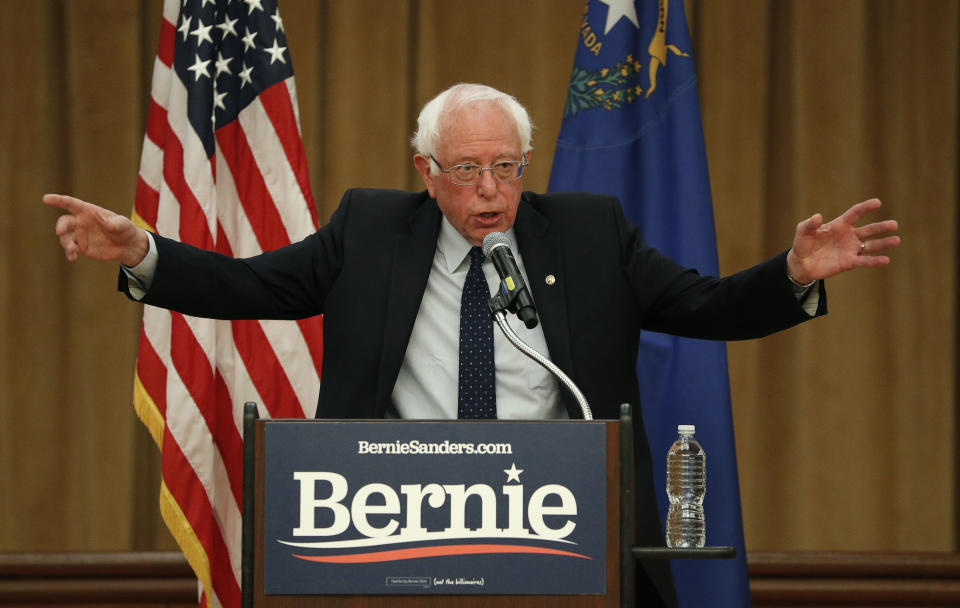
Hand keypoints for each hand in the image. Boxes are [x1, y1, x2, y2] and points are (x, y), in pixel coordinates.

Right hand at [43, 193, 148, 266]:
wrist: (128, 246)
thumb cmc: (125, 230)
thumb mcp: (124, 225)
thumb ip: (114, 223)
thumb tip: (103, 220)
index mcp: (89, 211)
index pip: (71, 204)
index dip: (58, 200)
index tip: (46, 199)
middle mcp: (81, 222)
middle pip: (65, 222)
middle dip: (61, 226)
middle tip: (60, 232)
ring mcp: (80, 235)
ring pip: (65, 237)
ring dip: (66, 243)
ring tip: (72, 250)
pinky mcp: (81, 247)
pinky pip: (71, 250)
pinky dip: (69, 253)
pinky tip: (72, 257)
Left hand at [785, 198, 899, 284]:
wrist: (801, 263)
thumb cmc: (803, 244)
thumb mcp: (803, 231)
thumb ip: (809, 224)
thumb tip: (818, 216)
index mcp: (840, 225)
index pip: (856, 213)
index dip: (866, 208)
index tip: (877, 202)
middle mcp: (849, 236)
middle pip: (868, 230)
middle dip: (881, 227)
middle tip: (894, 224)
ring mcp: (850, 249)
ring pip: (870, 245)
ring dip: (883, 243)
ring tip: (896, 240)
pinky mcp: (848, 262)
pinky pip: (864, 261)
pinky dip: (874, 261)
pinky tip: (886, 260)